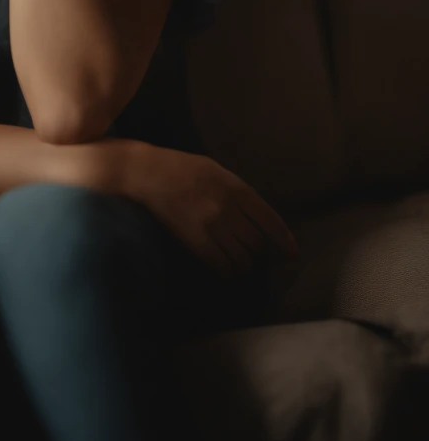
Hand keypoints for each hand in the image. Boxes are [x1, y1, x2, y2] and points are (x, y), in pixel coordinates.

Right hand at [118, 141, 298, 278]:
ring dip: (244, 265)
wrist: (149, 173)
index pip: (270, 220)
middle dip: (257, 252)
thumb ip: (238, 193)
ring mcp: (210, 225)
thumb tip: (257, 219)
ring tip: (239, 263)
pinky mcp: (194, 240)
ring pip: (241, 258)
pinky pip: (220, 265)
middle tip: (251, 253)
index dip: (284, 241)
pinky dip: (227, 271)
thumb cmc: (184, 168)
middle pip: (256, 243)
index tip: (291, 255)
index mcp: (236, 188)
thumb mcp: (217, 171)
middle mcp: (227, 207)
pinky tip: (226, 269)